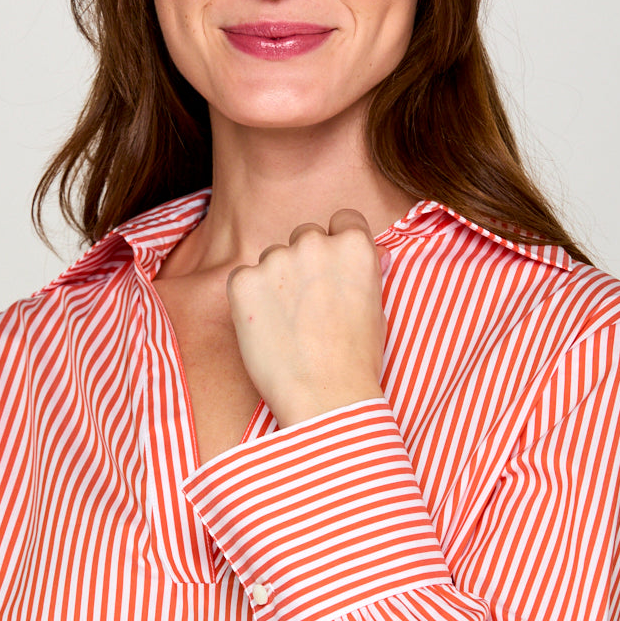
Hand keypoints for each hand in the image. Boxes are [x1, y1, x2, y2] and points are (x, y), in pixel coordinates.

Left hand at [226, 209, 387, 427]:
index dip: (337, 247)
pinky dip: (249, 300)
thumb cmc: (356, 362)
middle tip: (308, 307)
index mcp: (354, 245)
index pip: (342, 221)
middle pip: (305, 237)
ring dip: (275, 281)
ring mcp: (276, 260)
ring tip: (287, 325)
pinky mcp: (243, 281)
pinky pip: (242, 279)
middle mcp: (315, 244)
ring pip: (272, 258)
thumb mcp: (377, 309)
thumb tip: (372, 253)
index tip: (332, 272)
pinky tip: (265, 330)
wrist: (324, 398)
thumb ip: (366, 273)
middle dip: (305, 263)